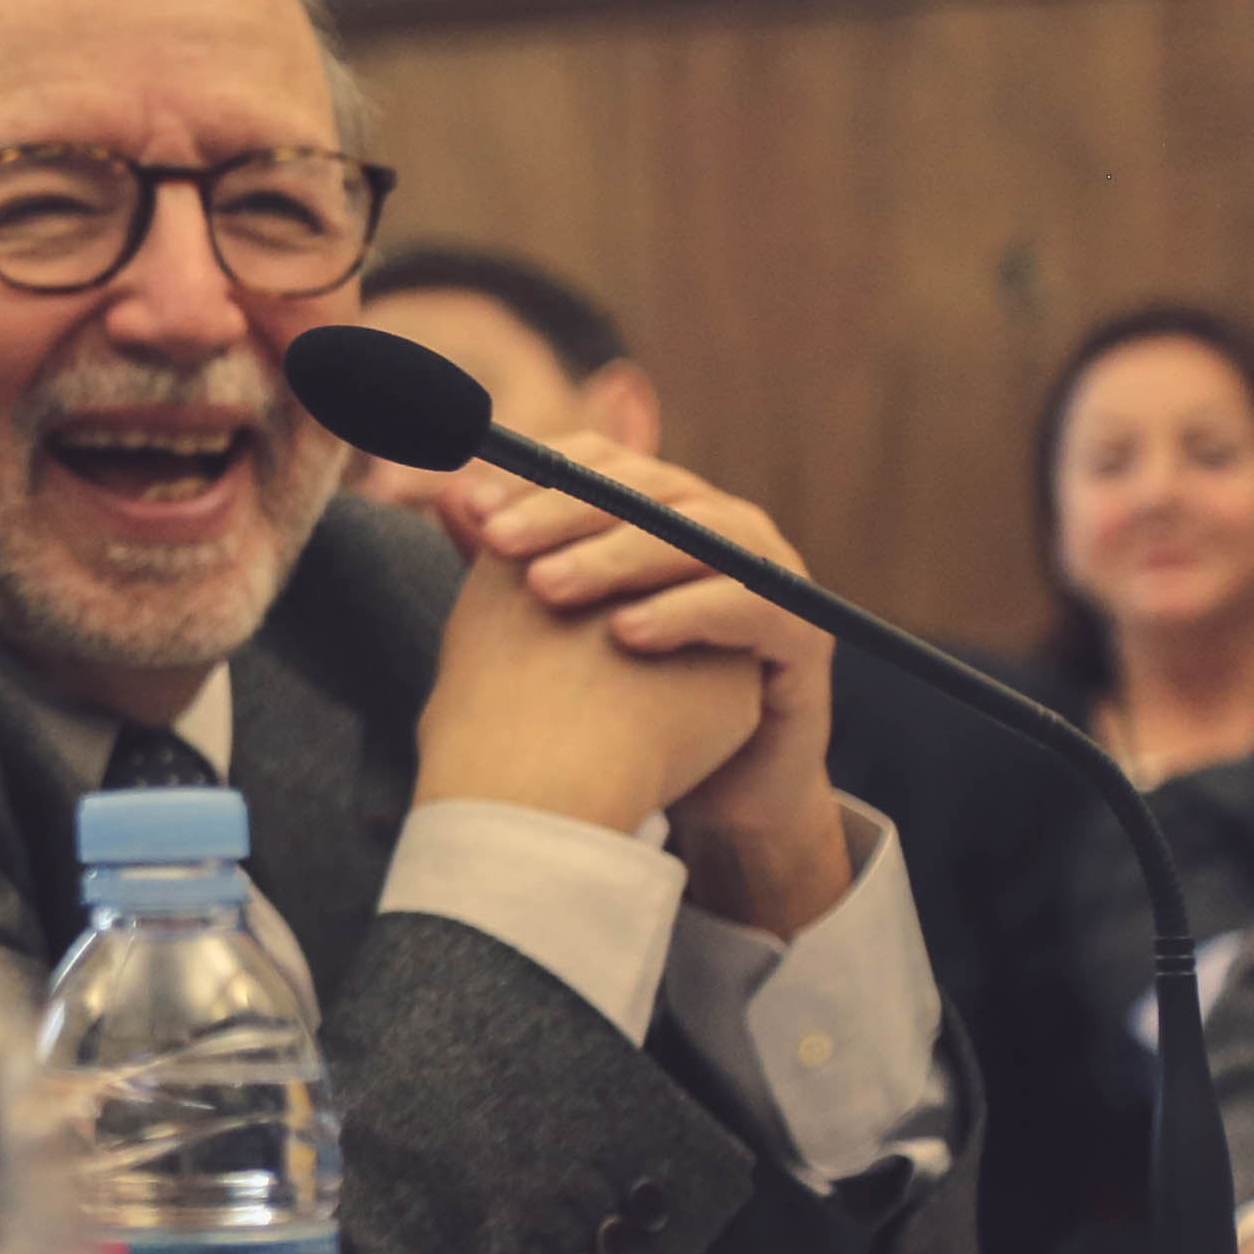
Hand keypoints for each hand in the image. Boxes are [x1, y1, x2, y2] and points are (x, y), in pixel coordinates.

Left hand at [440, 435, 849, 936]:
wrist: (713, 790)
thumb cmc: (630, 700)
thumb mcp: (565, 626)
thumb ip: (519, 560)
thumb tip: (450, 496)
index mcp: (665, 511)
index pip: (605, 463)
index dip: (541, 473)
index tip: (476, 506)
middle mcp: (721, 526)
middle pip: (647, 489)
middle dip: (566, 510)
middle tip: (498, 542)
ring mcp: (771, 573)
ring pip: (698, 536)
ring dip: (619, 556)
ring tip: (547, 588)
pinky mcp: (803, 633)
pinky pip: (750, 603)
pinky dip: (687, 611)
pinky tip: (625, 634)